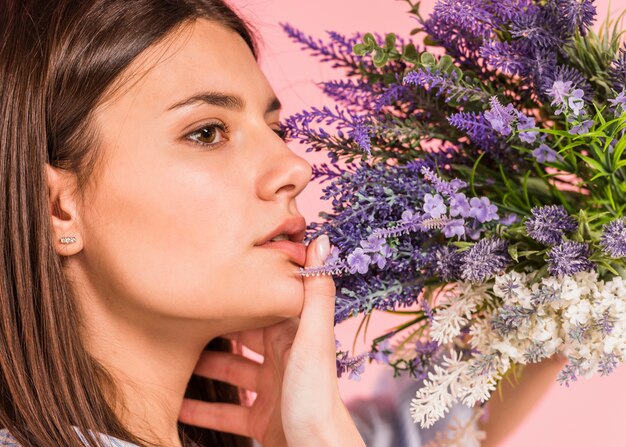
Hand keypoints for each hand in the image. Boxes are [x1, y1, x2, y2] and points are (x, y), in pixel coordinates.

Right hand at [178, 235, 364, 446]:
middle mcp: (283, 358)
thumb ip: (315, 293)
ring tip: (170, 355)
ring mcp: (270, 389)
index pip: (263, 305)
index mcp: (294, 335)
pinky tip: (177, 402)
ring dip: (201, 367)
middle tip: (179, 315)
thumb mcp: (312, 340)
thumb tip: (322, 240)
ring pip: (229, 372)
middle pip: (241, 337)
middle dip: (213, 328)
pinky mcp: (261, 418)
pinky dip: (202, 407)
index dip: (240, 292)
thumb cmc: (316, 398)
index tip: (211, 276)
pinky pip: (226, 409)